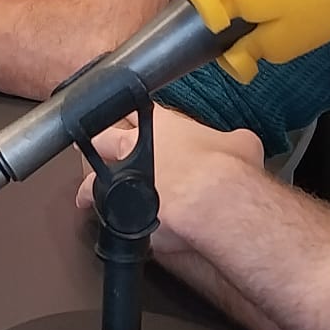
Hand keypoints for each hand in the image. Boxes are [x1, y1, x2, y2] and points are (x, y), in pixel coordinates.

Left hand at [74, 107, 264, 254]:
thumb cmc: (227, 167)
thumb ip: (232, 141)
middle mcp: (136, 147)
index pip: (138, 109)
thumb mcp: (242, 143)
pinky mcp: (122, 213)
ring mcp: (124, 181)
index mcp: (164, 124)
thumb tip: (239, 144)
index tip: (124, 115)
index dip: (129, 112)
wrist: (211, 201)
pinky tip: (101, 220)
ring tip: (86, 192)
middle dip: (97, 142)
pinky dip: (103, 215)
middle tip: (91, 147)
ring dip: (90, 184)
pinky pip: (104, 212)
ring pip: (92, 177)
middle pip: (102, 137)